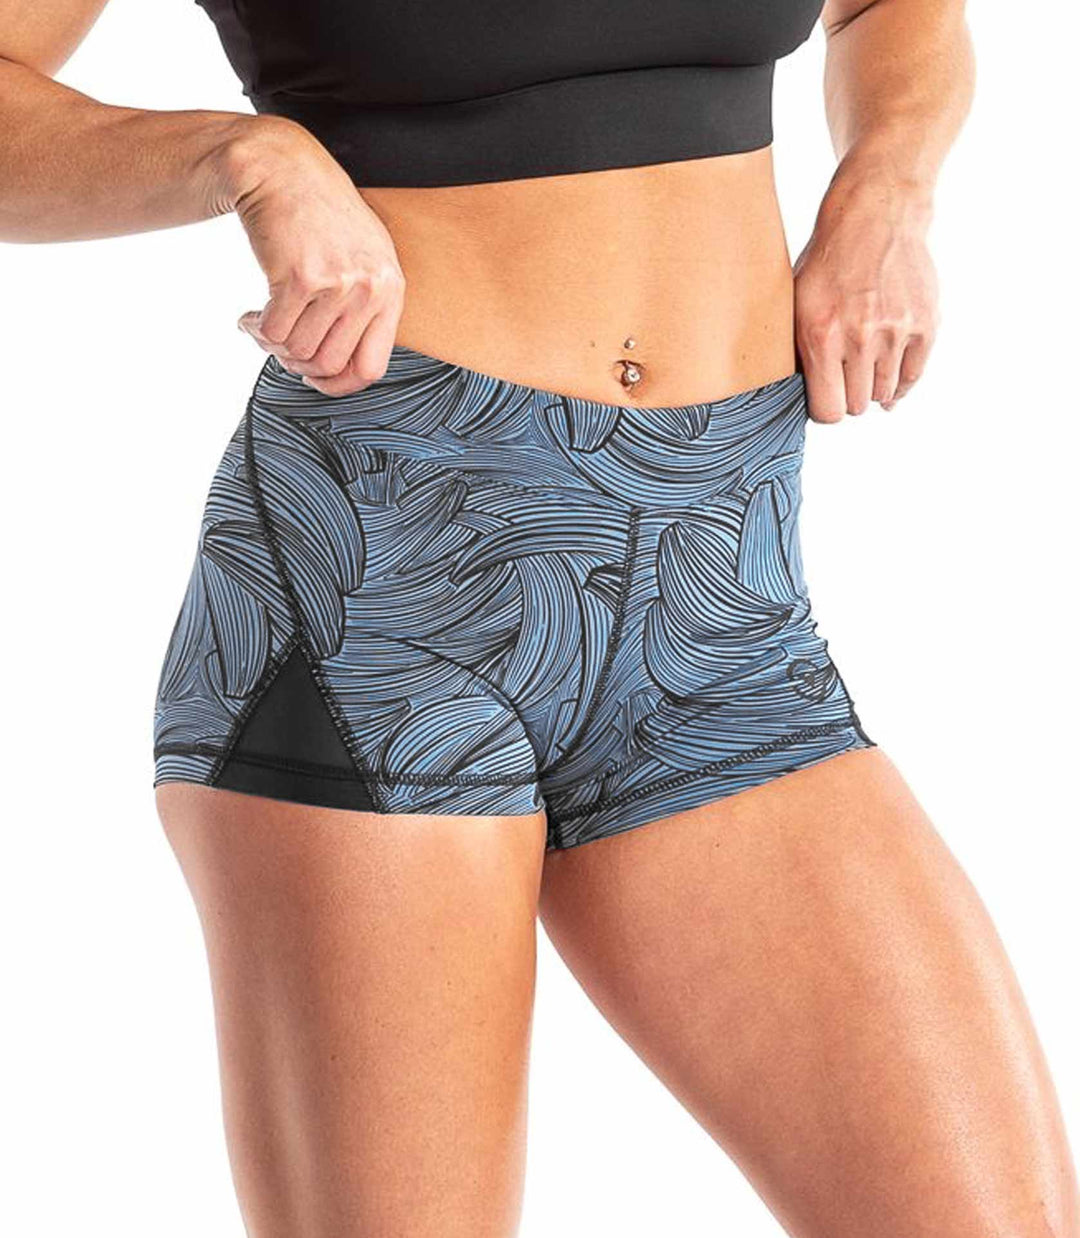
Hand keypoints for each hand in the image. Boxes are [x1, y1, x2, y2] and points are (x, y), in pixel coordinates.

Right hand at [222, 116, 405, 395]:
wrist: (281, 167)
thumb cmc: (319, 214)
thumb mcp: (362, 258)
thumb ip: (362, 310)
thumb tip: (339, 370)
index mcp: (390, 289)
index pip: (371, 368)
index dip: (338, 385)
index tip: (315, 379)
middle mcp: (369, 288)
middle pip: (328, 364)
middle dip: (297, 364)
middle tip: (279, 345)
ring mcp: (337, 283)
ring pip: (297, 351)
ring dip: (272, 344)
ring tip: (263, 322)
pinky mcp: (299, 276)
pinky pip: (274, 331)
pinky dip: (256, 330)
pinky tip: (251, 315)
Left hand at [792, 169, 938, 422]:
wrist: (875, 218)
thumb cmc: (828, 263)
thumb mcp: (796, 305)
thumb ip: (798, 352)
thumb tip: (801, 397)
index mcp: (821, 337)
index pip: (828, 411)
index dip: (825, 409)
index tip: (825, 398)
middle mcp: (861, 338)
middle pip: (857, 406)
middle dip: (849, 396)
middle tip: (845, 377)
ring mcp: (896, 332)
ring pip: (884, 394)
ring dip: (874, 387)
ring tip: (866, 367)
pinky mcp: (925, 324)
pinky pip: (913, 376)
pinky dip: (900, 382)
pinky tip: (890, 374)